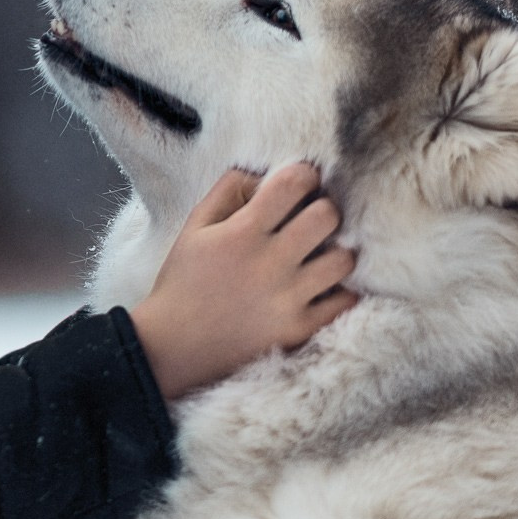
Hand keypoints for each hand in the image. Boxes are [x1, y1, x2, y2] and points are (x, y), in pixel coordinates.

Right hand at [126, 164, 357, 401]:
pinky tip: (322, 287)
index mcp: (243, 232)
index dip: (303, 175)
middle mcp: (270, 262)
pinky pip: (344, 301)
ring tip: (319, 256)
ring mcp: (288, 298)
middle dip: (323, 210)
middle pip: (327, 216)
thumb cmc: (183, 281)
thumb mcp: (194, 227)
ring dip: (335, 251)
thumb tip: (264, 172)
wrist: (173, 346)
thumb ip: (227, 191)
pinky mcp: (299, 329)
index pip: (293, 183)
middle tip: (310, 220)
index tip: (299, 183)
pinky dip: (339, 291)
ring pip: (343, 259)